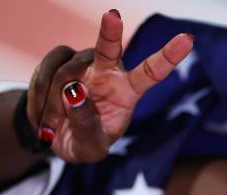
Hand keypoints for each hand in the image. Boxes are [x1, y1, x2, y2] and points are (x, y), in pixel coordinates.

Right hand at [27, 9, 193, 162]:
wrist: (55, 139)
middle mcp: (109, 72)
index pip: (152, 72)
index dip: (169, 56)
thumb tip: (75, 92)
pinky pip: (45, 72)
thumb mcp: (90, 148)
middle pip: (109, 49)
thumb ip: (87, 125)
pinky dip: (39, 98)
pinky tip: (43, 116)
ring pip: (65, 74)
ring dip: (54, 105)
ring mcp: (84, 63)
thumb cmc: (84, 142)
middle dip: (110, 32)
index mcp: (128, 92)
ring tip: (53, 127)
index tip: (187, 39)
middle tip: (113, 15)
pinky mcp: (59, 60)